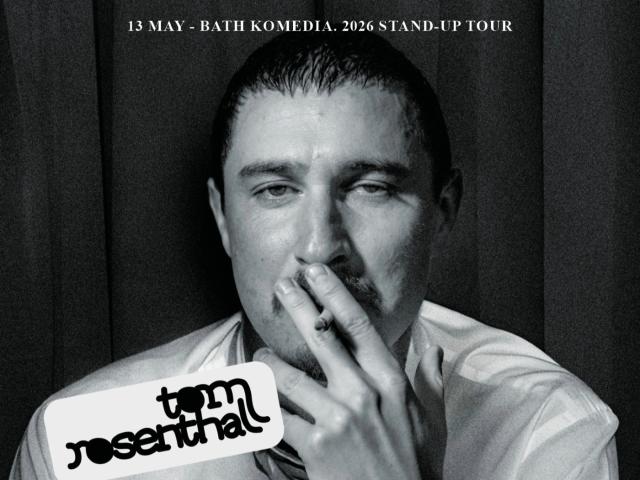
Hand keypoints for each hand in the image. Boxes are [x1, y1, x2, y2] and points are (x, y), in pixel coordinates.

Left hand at [253, 264, 445, 479]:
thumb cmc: (416, 469)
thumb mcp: (432, 422)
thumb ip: (431, 381)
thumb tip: (434, 348)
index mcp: (391, 382)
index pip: (359, 326)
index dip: (335, 294)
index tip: (318, 273)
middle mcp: (362, 393)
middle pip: (321, 338)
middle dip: (297, 306)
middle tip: (282, 286)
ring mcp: (337, 419)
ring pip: (287, 377)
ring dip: (268, 364)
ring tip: (260, 357)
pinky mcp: (314, 446)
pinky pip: (277, 418)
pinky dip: (262, 410)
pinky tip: (255, 403)